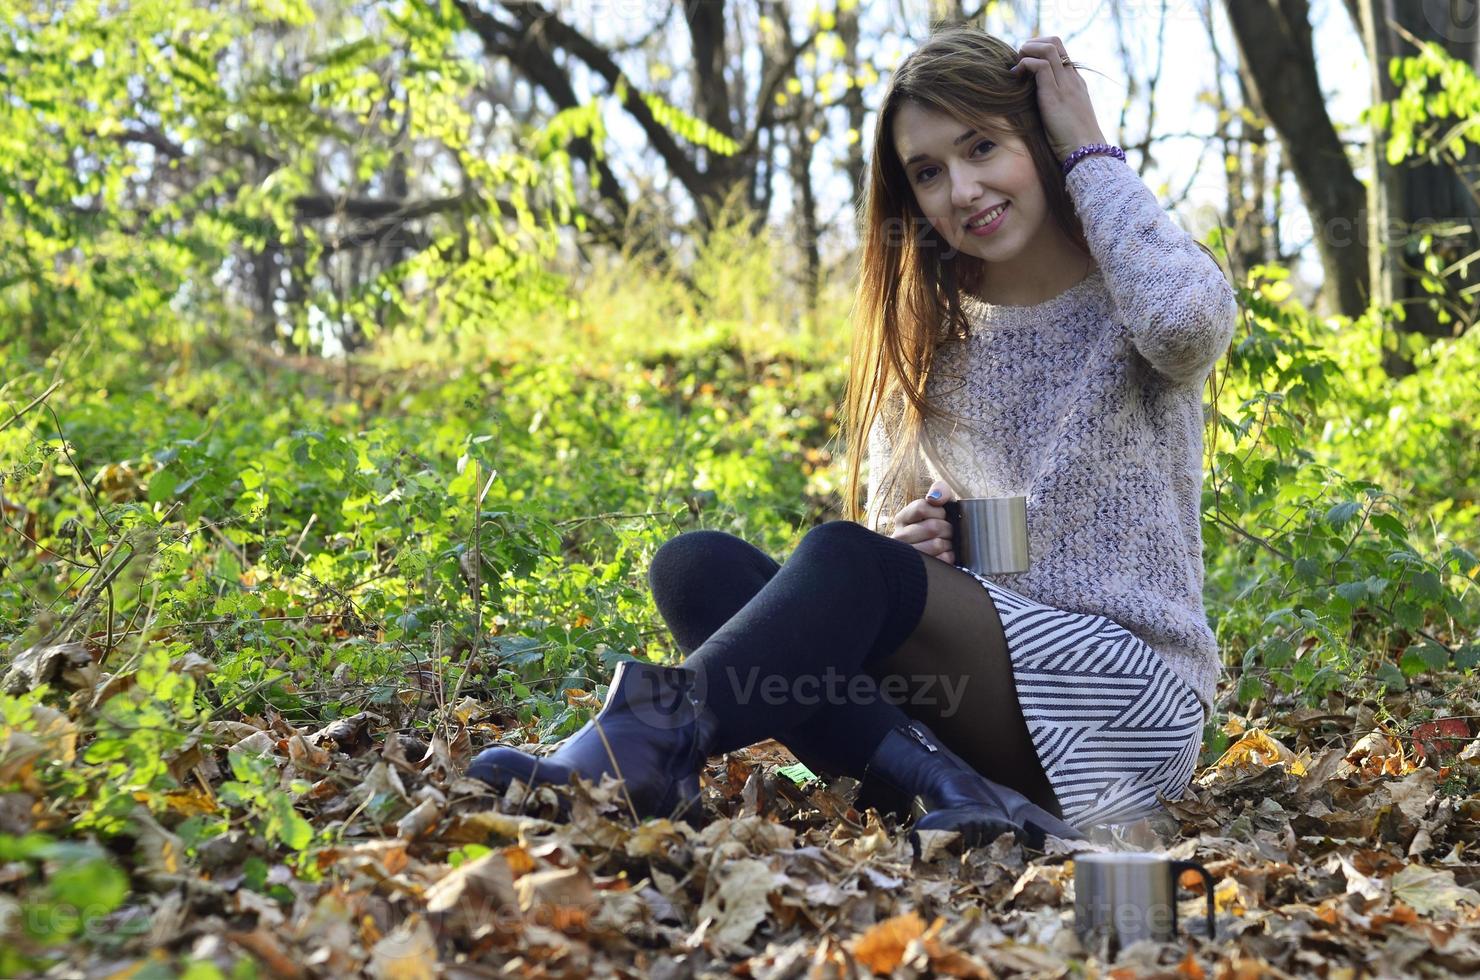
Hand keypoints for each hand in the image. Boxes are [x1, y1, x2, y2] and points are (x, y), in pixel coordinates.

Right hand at [890, 479, 957, 563]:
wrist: (942, 551)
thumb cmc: (939, 524)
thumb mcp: (940, 504)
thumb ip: (939, 491)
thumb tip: (934, 498)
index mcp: (902, 518)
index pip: (922, 507)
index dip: (939, 511)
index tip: (942, 516)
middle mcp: (899, 537)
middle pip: (932, 527)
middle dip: (947, 528)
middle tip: (948, 532)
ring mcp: (907, 556)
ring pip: (937, 544)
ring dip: (948, 543)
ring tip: (946, 543)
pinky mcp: (918, 570)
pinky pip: (942, 560)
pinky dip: (949, 557)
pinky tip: (945, 555)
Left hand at [1007, 36, 1107, 161]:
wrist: (1087, 154)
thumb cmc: (1073, 144)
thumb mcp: (1063, 120)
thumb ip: (1052, 107)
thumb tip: (1032, 108)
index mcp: (1075, 83)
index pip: (1060, 52)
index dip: (1039, 50)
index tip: (1025, 64)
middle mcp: (1072, 79)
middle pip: (1055, 42)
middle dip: (1032, 44)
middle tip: (1018, 62)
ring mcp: (1065, 85)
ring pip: (1048, 48)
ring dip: (1027, 51)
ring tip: (1016, 68)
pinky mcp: (1054, 95)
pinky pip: (1040, 66)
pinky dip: (1025, 64)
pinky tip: (1016, 77)